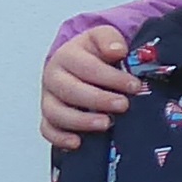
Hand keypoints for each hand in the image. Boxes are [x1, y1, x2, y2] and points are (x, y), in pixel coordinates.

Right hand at [40, 25, 139, 149]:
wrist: (80, 62)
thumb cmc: (95, 53)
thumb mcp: (103, 37)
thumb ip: (109, 39)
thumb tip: (117, 50)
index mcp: (67, 55)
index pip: (87, 67)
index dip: (111, 78)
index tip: (134, 86)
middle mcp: (53, 77)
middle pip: (70, 91)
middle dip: (99, 100)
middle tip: (123, 105)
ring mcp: (48, 98)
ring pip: (56, 112)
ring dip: (81, 121)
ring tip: (106, 124)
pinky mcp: (48, 117)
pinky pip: (47, 130)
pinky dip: (60, 138)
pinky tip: (78, 143)